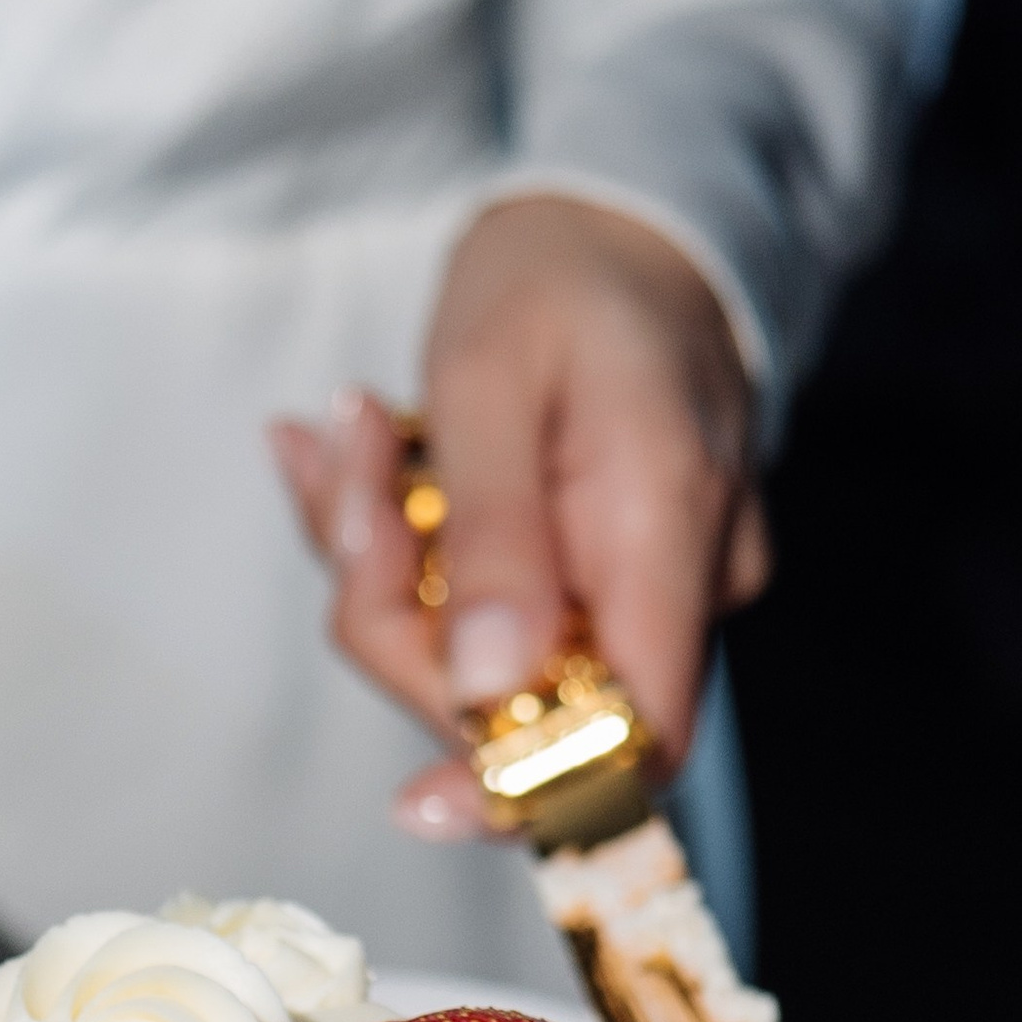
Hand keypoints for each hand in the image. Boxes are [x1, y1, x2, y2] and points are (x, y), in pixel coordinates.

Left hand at [271, 197, 770, 836]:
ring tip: (352, 433)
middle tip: (346, 467)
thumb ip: (494, 534)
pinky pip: (488, 609)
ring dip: (388, 565)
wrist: (624, 217)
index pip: (624, 743)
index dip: (520, 793)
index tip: (414, 804)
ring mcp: (639, 590)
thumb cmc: (565, 276)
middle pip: (520, 705)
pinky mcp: (595, 579)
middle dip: (399, 614)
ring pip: (485, 657)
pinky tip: (374, 457)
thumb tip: (491, 688)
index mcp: (665, 536)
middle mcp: (675, 588)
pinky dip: (412, 550)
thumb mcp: (495, 374)